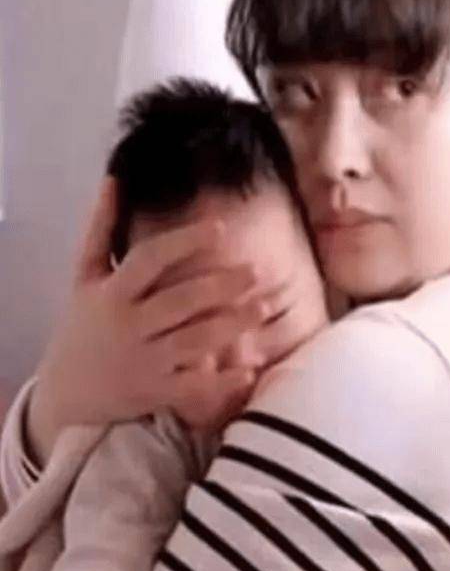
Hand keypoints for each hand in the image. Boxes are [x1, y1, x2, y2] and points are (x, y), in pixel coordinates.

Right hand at [30, 179, 264, 461]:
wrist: (65, 391)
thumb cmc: (84, 323)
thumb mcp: (85, 276)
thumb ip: (101, 227)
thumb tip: (114, 178)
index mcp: (113, 293)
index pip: (150, 260)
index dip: (185, 243)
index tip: (220, 228)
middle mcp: (129, 325)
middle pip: (180, 301)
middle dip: (220, 286)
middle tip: (257, 270)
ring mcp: (144, 361)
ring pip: (194, 341)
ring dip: (231, 325)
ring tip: (265, 306)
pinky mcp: (156, 392)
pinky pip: (193, 388)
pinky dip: (221, 382)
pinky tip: (250, 370)